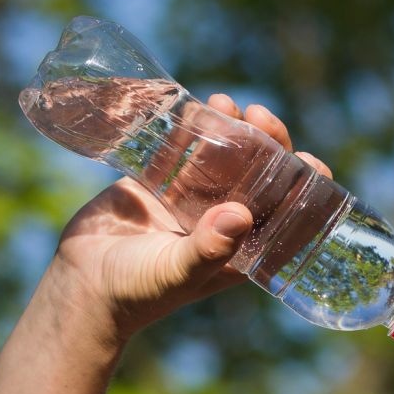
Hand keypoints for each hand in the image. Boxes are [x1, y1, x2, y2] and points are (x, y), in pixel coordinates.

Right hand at [48, 94, 331, 340]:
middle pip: (259, 177)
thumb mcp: (176, 272)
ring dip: (231, 128)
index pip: (286, 217)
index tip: (311, 161)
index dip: (304, 189)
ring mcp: (192, 201)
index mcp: (241, 249)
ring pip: (224, 157)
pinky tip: (197, 105)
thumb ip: (208, 248)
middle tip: (259, 116)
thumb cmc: (137, 291)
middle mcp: (223, 222)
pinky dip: (192, 128)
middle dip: (267, 145)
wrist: (82, 284)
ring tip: (226, 102)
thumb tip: (241, 215)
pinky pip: (183, 150)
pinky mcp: (160, 184)